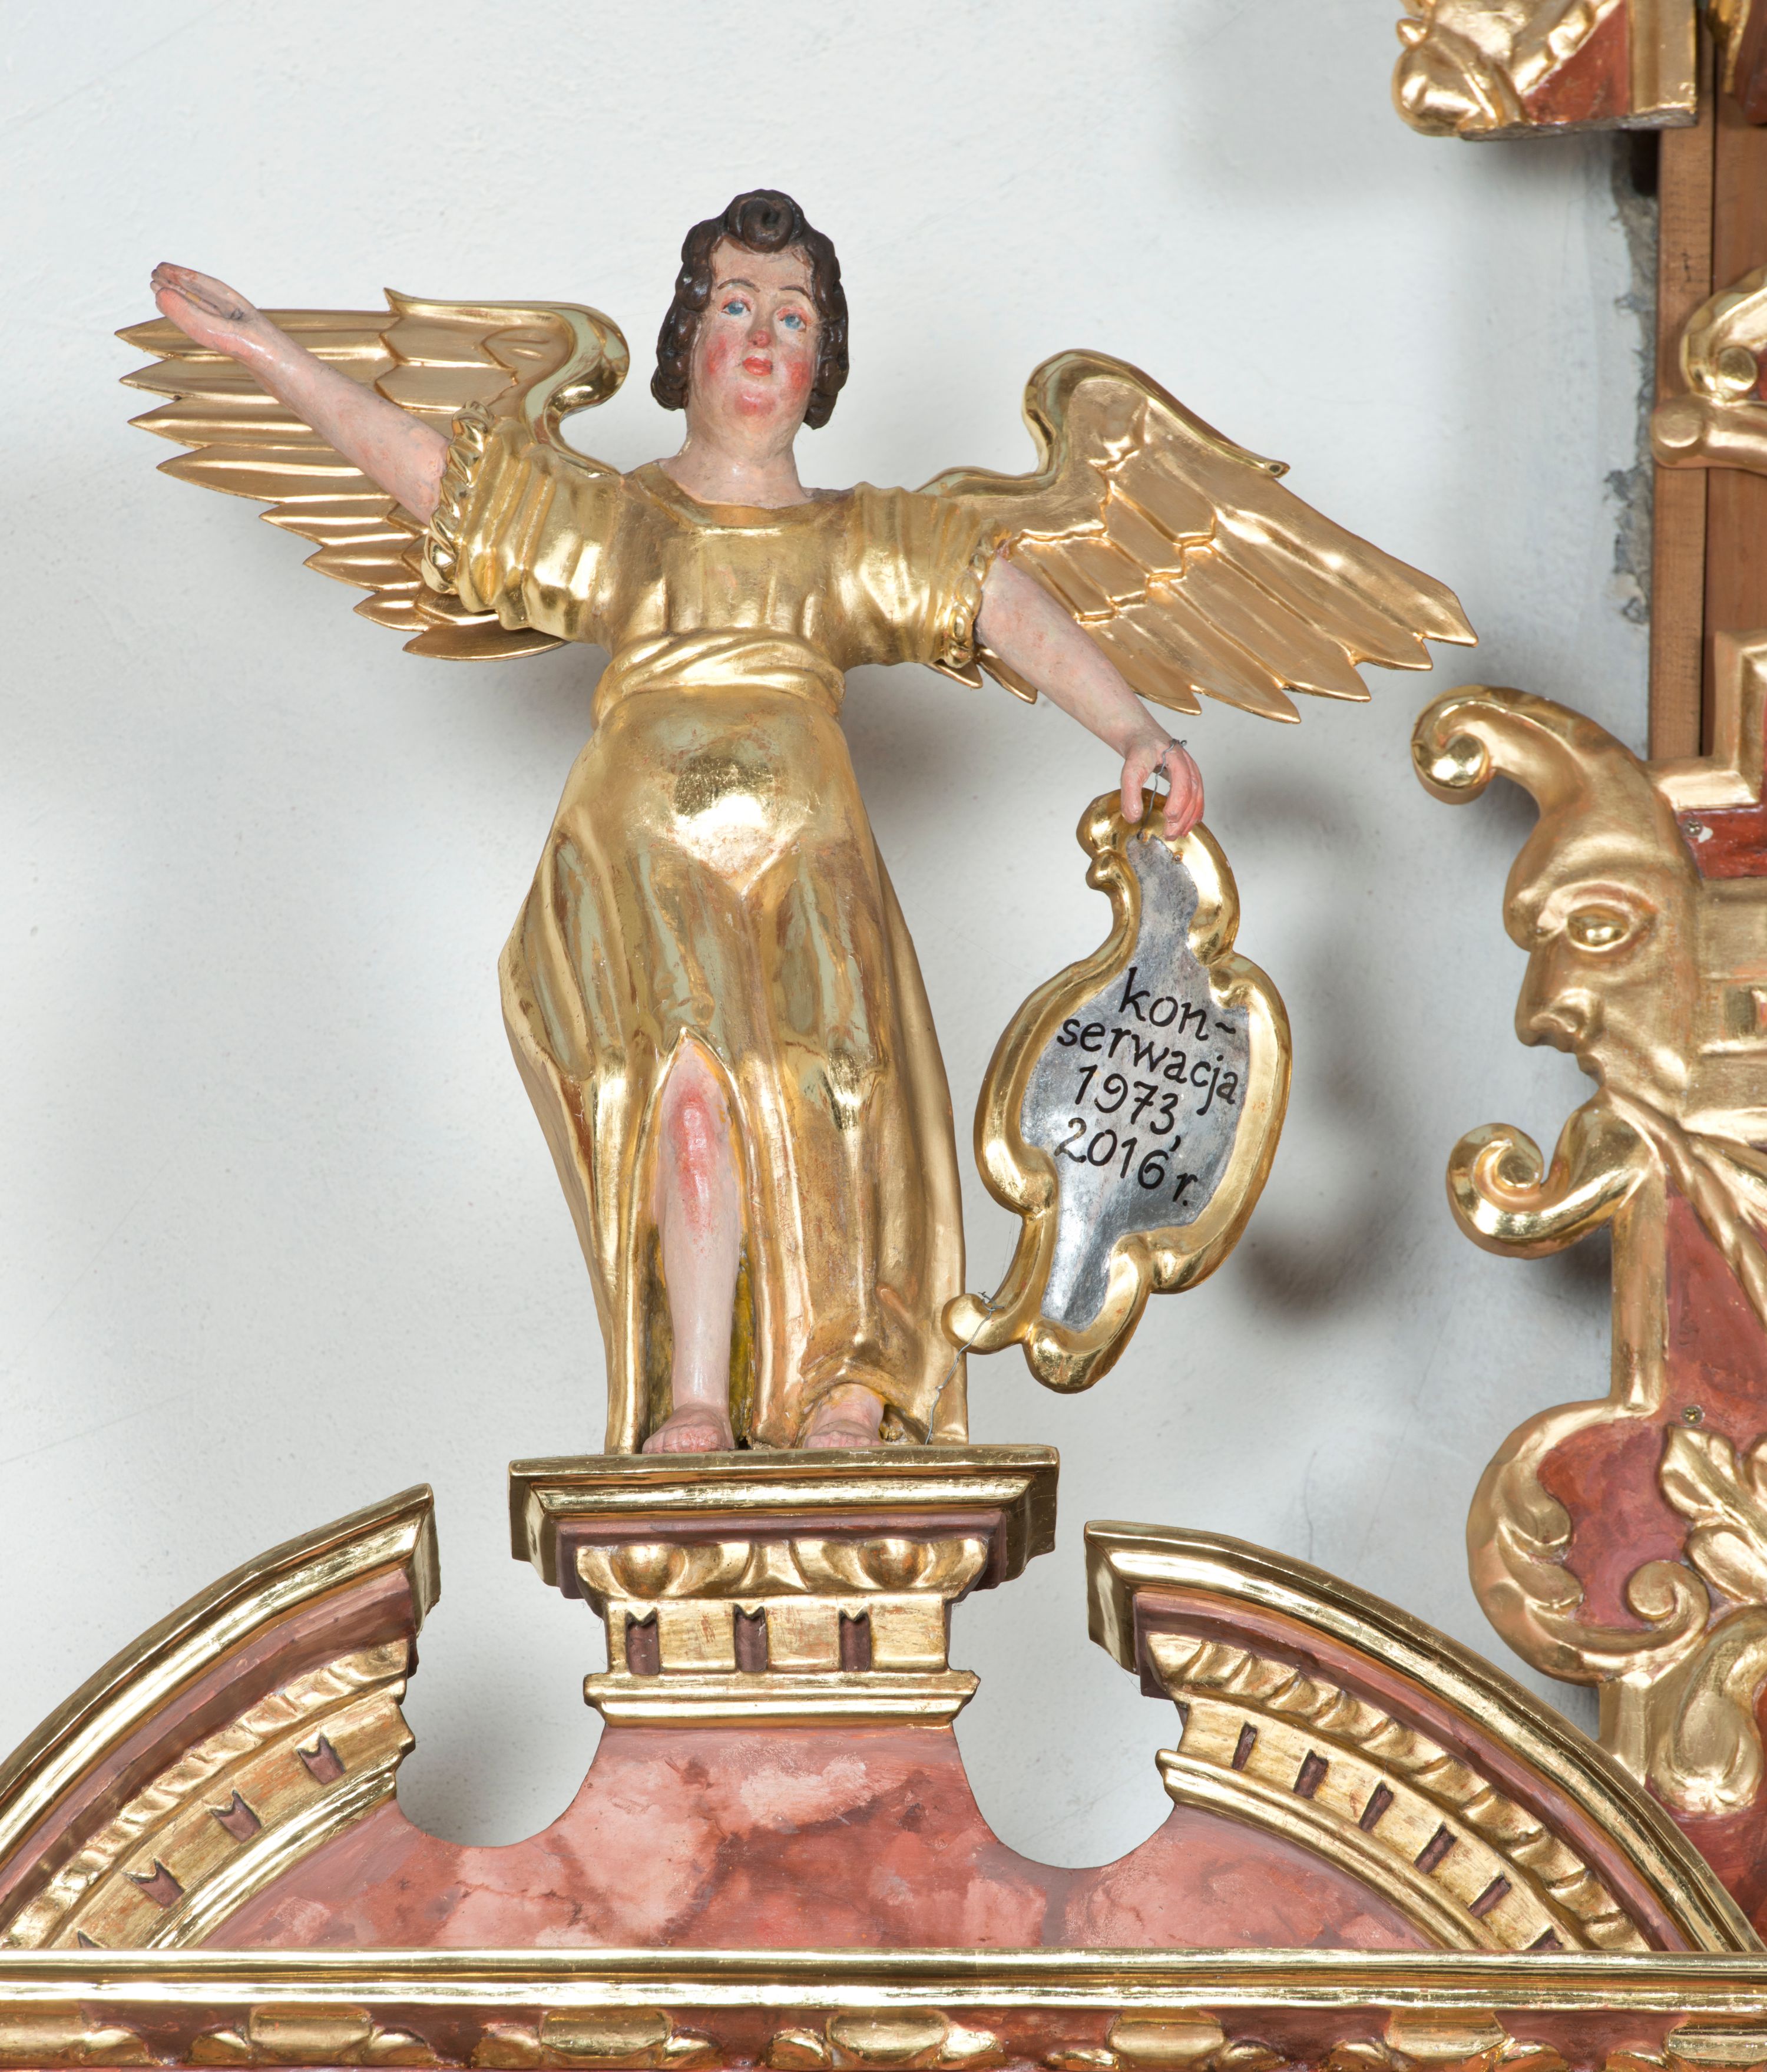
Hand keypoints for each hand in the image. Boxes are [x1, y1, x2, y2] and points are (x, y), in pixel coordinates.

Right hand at [150, 263, 268, 361]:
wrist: (301, 387)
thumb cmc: (274, 360)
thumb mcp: (231, 337)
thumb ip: (197, 320)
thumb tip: (162, 296)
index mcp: (239, 308)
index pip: (206, 285)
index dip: (182, 276)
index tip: (160, 268)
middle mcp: (241, 318)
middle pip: (205, 296)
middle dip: (180, 286)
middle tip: (155, 277)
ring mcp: (243, 336)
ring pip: (208, 314)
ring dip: (186, 304)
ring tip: (164, 297)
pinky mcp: (246, 354)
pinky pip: (215, 332)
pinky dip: (198, 325)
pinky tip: (193, 326)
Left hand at [1121, 732, 1203, 840]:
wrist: (1142, 736)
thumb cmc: (1138, 749)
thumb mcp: (1130, 769)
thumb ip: (1130, 793)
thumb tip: (1133, 817)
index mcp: (1176, 758)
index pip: (1183, 783)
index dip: (1178, 803)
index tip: (1168, 818)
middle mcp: (1188, 765)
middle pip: (1193, 794)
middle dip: (1183, 817)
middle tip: (1170, 834)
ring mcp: (1191, 771)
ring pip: (1197, 797)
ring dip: (1189, 818)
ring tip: (1178, 834)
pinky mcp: (1189, 778)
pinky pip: (1197, 797)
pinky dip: (1193, 813)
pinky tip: (1186, 825)